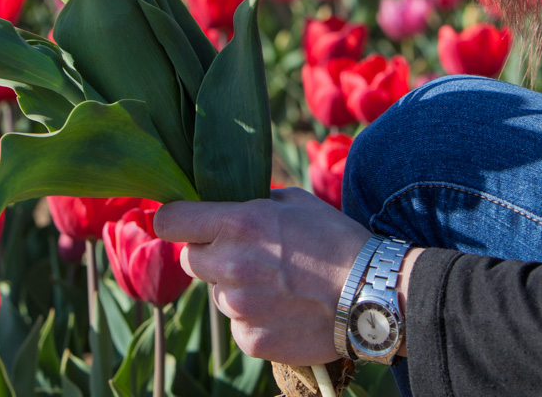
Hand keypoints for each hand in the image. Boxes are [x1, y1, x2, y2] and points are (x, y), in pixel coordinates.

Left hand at [154, 188, 372, 364]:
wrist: (372, 294)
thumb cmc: (336, 240)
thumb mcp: (294, 201)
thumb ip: (251, 203)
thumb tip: (223, 206)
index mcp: (238, 222)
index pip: (170, 220)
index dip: (175, 220)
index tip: (185, 223)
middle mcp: (230, 264)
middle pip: (190, 259)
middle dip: (211, 254)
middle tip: (247, 254)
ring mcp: (238, 306)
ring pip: (216, 294)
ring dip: (235, 288)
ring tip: (277, 285)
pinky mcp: (251, 339)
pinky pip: (238, 325)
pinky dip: (254, 318)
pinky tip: (284, 309)